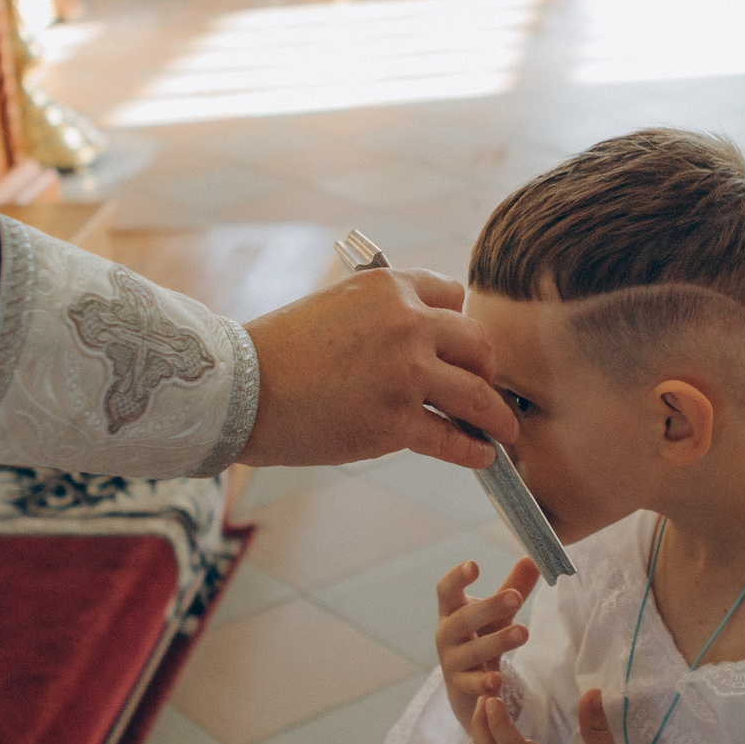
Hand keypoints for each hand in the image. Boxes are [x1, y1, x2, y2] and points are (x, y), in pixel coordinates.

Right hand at [239, 266, 519, 467]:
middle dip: (488, 371)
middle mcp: (405, 323)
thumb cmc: (281, 352)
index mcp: (390, 287)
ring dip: (497, 417)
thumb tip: (425, 342)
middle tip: (488, 392)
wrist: (240, 389)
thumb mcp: (337, 306)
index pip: (455, 297)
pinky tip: (480, 456)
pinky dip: (473, 450)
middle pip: (478, 345)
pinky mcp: (394, 421)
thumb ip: (384, 315)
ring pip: (477, 395)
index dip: (462, 329)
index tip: (466, 353)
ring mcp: (404, 373)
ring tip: (503, 432)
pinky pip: (453, 438)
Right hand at [436, 556, 539, 726]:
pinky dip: (483, 683)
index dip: (457, 578)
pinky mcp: (460, 686)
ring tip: (523, 632)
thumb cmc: (481, 636)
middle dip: (489, 607)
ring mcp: (452, 661)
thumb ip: (514, 586)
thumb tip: (534, 559)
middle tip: (516, 596)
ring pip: (472, 651)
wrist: (467, 684)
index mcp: (452, 611)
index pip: (446, 591)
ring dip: (497, 641)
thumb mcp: (498, 613)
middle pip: (463, 619)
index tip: (474, 565)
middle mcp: (447, 634)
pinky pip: (471, 684)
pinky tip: (497, 681)